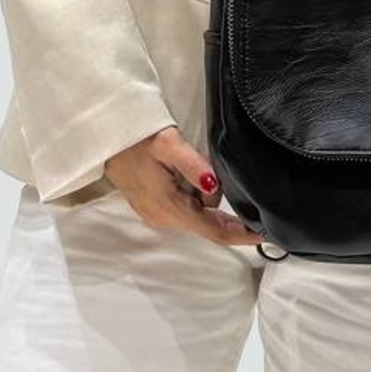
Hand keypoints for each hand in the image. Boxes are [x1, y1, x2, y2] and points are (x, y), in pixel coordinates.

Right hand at [103, 125, 264, 247]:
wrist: (104, 136)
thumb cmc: (138, 136)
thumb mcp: (169, 144)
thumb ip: (194, 166)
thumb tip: (214, 186)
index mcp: (170, 208)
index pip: (214, 231)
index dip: (241, 235)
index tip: (266, 235)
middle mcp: (163, 218)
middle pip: (207, 224)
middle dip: (227, 211)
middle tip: (243, 188)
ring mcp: (156, 214)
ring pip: (196, 214)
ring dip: (207, 197)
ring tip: (201, 167)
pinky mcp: (152, 206)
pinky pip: (184, 208)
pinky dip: (195, 196)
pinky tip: (193, 175)